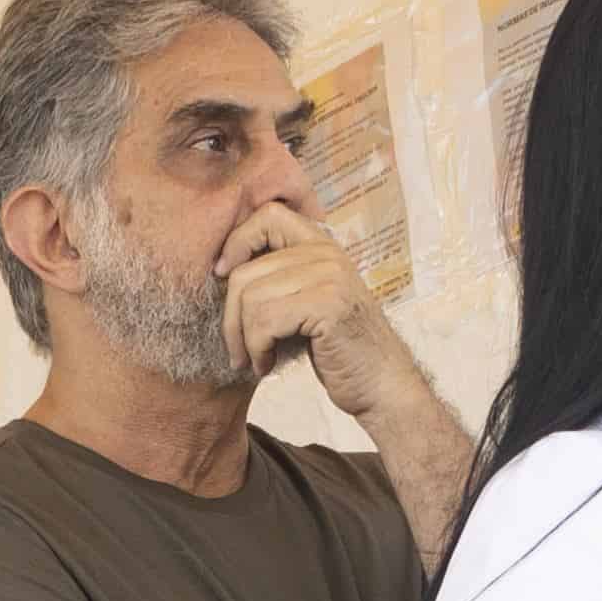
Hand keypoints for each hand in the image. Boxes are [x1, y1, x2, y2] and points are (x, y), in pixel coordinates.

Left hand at [220, 202, 434, 422]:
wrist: (381, 385)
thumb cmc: (338, 350)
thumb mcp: (307, 304)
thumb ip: (278, 280)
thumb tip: (221, 270)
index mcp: (322, 246)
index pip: (268, 215)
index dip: (238, 242)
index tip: (225, 277)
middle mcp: (327, 254)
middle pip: (245, 271)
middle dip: (231, 316)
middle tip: (237, 350)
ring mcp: (330, 277)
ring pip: (251, 298)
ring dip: (243, 339)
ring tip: (255, 360)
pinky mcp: (328, 305)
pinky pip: (265, 321)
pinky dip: (257, 349)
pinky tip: (267, 365)